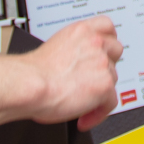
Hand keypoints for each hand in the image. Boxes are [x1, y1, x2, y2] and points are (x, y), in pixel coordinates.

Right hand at [21, 15, 122, 130]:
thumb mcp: (55, 47)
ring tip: (82, 104)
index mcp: (80, 31)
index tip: (103, 51)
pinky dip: (98, 113)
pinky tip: (83, 118)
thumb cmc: (31, 73)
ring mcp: (102, 62)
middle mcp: (94, 43)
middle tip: (91, 80)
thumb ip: (73, 50)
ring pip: (113, 78)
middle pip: (115, 52)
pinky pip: (111, 102)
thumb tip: (77, 63)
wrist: (29, 85)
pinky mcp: (105, 84)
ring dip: (100, 92)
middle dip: (105, 67)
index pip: (106, 26)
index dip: (107, 40)